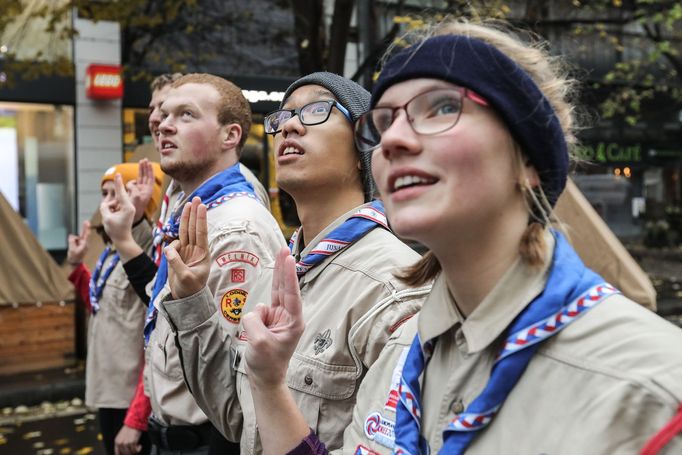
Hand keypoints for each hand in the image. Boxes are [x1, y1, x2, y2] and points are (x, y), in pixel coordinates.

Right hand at [66, 220, 89, 264]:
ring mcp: (82, 244)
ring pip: (77, 238)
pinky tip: (72, 247)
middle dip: (84, 228)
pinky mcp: (80, 245)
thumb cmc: (74, 257)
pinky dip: (73, 242)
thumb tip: (72, 236)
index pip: (86, 235)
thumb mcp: (72, 249)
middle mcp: (84, 243)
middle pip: (84, 234)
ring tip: (72, 248)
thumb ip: (72, 241)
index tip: (87, 223)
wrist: (75, 263)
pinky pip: (76, 241)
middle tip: (86, 222)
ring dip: (74, 240)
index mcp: (84, 244)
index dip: (86, 228)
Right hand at [101, 174, 136, 244]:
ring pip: (115, 202)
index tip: (118, 174)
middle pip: (117, 198)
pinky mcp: (126, 210)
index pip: (121, 193)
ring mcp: (128, 208)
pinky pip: (115, 205)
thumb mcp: (106, 218)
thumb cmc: (115, 231)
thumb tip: (105, 202)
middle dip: (110, 204)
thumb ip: (104, 207)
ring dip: (109, 208)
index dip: (118, 183)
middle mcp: (130, 206)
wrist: (123, 239)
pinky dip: (111, 210)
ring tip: (111, 219)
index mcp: (128, 207)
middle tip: (110, 213)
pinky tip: (112, 218)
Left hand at [114, 424, 141, 454]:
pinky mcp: (132, 442)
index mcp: (117, 441)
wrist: (135, 422)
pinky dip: (138, 449)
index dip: (122, 454)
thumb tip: (124, 450)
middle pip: (124, 454)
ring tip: (137, 447)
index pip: (117, 453)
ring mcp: (126, 443)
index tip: (127, 454)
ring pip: (130, 453)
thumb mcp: (122, 436)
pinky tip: (139, 446)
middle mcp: (120, 443)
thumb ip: (121, 443)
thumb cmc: (130, 428)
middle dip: (130, 453)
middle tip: (134, 450)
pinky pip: (135, 450)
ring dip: (134, 451)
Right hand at [127, 158, 154, 222]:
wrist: (131, 217)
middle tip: (145, 160)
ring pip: (141, 177)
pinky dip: (135, 177)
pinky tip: (133, 178)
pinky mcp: (135, 192)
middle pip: (146, 176)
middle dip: (146, 167)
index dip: (149, 170)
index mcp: (148, 192)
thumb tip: (132, 183)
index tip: (148, 163)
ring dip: (141, 170)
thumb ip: (134, 189)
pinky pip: (135, 182)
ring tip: (142, 162)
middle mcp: (145, 190)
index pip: (150, 178)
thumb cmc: (134, 209)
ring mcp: (140, 190)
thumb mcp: (135, 198)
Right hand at [165, 197, 209, 298]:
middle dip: (195, 213)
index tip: (202, 206)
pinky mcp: (178, 255)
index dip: (200, 219)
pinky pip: (174, 244)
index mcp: (202, 254)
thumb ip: (177, 262)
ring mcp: (187, 251)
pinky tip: (171, 255)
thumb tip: (169, 248)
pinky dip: (172, 244)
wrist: (185, 297)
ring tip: (188, 204)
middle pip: (194, 227)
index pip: (201, 233)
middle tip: (197, 198)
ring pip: (185, 231)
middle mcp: (195, 250)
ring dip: (186, 218)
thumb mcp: (184, 278)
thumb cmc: (190, 289)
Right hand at [242, 248, 304, 387]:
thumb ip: (255, 320)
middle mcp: (289, 316)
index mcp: (294, 322)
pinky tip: (256, 335)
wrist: (265, 378)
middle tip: (284, 248)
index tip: (288, 257)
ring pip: (269, 299)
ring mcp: (279, 317)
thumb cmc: (267, 363)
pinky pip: (258, 311)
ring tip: (260, 338)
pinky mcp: (270, 319)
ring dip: (260, 314)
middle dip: (282, 268)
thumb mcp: (258, 342)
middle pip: (284, 287)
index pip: (291, 293)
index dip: (289, 274)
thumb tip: (257, 311)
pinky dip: (253, 320)